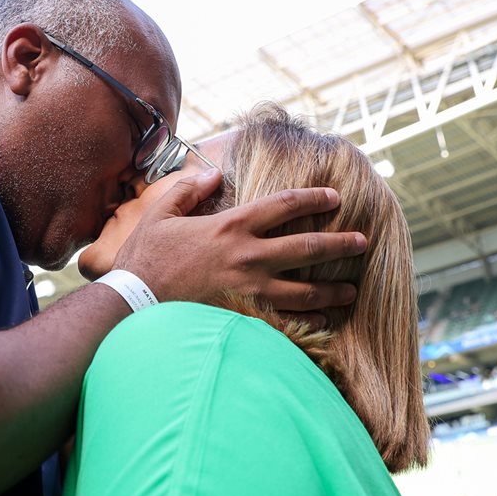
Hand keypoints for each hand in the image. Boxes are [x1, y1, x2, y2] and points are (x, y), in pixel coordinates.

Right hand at [112, 169, 366, 323]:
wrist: (134, 302)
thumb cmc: (144, 259)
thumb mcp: (160, 214)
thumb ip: (189, 189)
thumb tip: (214, 173)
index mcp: (230, 226)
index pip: (283, 205)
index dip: (313, 198)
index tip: (335, 197)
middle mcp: (247, 256)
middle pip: (306, 247)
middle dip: (339, 243)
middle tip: (362, 241)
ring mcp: (248, 290)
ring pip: (303, 289)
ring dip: (332, 289)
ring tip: (352, 289)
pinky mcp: (242, 317)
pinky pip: (286, 320)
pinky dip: (308, 322)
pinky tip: (324, 321)